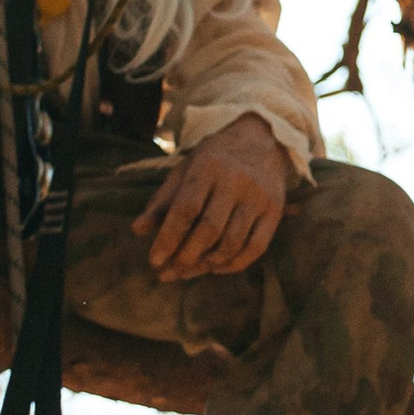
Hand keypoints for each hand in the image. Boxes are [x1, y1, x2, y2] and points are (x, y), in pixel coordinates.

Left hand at [135, 117, 291, 282]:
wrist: (262, 140)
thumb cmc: (215, 159)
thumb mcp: (185, 170)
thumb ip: (162, 200)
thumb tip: (138, 230)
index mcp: (208, 166)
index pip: (186, 209)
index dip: (168, 238)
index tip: (154, 260)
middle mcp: (236, 181)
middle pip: (209, 229)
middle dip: (185, 258)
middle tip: (166, 274)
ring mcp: (259, 197)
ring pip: (232, 242)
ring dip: (207, 264)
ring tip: (187, 272)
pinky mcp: (275, 210)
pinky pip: (256, 247)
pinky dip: (234, 264)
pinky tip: (216, 268)